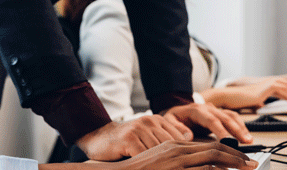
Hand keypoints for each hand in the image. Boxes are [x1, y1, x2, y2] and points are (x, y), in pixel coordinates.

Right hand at [68, 140, 255, 169]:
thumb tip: (204, 164)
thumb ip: (178, 158)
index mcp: (174, 142)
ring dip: (225, 166)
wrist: (104, 147)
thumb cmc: (131, 159)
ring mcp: (164, 152)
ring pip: (203, 158)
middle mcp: (172, 145)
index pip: (209, 145)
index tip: (246, 161)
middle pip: (211, 149)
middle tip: (252, 166)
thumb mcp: (158, 156)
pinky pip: (185, 168)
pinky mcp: (155, 153)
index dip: (230, 152)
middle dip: (236, 158)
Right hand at [75, 115, 192, 160]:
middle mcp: (149, 122)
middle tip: (174, 169)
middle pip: (172, 147)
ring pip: (159, 152)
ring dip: (161, 166)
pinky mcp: (128, 138)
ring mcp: (138, 129)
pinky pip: (144, 155)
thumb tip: (189, 138)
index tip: (187, 165)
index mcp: (157, 120)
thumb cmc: (126, 141)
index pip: (179, 139)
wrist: (97, 137)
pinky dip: (146, 165)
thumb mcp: (147, 135)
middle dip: (174, 162)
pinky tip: (146, 169)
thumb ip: (166, 136)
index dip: (184, 155)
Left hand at [163, 103, 252, 143]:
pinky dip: (241, 126)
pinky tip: (246, 137)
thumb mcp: (168, 120)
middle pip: (225, 117)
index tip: (228, 141)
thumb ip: (177, 128)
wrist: (175, 110)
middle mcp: (207, 107)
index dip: (220, 130)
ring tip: (249, 140)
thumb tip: (189, 136)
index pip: (211, 120)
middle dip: (236, 129)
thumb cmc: (173, 117)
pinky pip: (232, 118)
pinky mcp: (218, 114)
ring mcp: (214, 110)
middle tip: (245, 141)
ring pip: (231, 116)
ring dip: (241, 128)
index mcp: (195, 109)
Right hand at [204, 75, 286, 109]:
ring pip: (285, 82)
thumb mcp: (254, 98)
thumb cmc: (238, 98)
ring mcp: (265, 84)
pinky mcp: (262, 89)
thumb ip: (262, 99)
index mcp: (266, 83)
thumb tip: (265, 103)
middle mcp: (267, 81)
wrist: (228, 96)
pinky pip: (278, 89)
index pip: (285, 80)